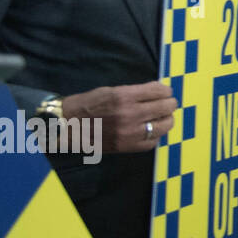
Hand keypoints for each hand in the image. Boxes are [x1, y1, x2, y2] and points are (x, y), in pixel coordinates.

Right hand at [61, 82, 176, 152]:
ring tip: (161, 117)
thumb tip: (161, 91)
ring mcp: (129, 132)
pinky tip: (149, 131)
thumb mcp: (113, 91)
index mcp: (124, 96)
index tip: (166, 92)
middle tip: (167, 104)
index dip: (167, 91)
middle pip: (166, 107)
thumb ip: (137, 91)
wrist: (68, 125)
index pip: (160, 91)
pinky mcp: (127, 147)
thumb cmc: (90, 104)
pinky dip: (155, 136)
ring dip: (166, 120)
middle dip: (169, 104)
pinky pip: (153, 142)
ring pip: (164, 125)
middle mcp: (129, 114)